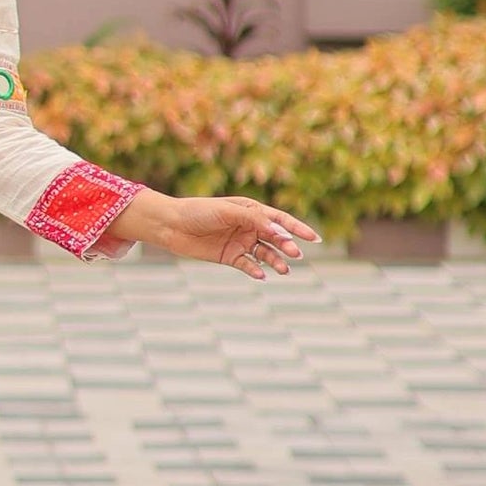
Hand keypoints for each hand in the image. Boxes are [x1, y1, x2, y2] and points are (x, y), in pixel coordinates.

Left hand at [111, 189, 319, 278]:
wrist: (171, 225)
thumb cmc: (199, 211)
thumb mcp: (228, 212)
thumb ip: (255, 221)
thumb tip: (281, 232)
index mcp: (251, 210)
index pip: (279, 220)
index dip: (297, 228)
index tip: (314, 238)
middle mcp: (249, 226)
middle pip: (275, 238)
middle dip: (287, 246)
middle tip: (295, 255)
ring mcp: (240, 242)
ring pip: (265, 254)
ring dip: (275, 261)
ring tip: (284, 270)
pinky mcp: (229, 256)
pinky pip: (248, 265)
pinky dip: (256, 270)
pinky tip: (262, 275)